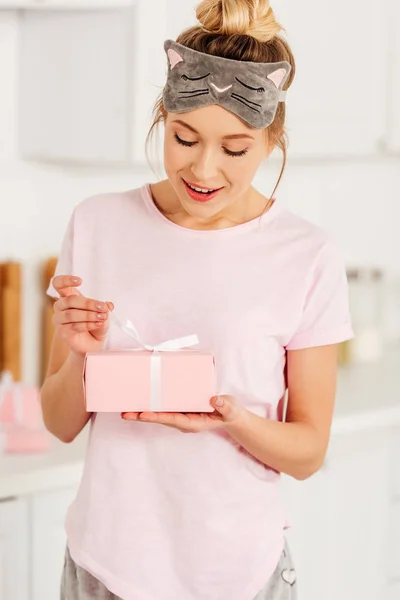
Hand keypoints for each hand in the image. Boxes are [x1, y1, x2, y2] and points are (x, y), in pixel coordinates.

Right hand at [52, 275, 113, 356]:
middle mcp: (60, 307)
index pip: (58, 284)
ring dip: (89, 315)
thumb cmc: (95, 324)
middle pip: (69, 300)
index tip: (80, 281)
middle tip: (102, 307)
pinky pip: (74, 326)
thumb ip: (104, 308)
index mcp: (67, 296)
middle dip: (88, 303)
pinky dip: (88, 324)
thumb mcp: (102, 313)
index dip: (66, 280)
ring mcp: (59, 320)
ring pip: (71, 314)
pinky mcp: (62, 332)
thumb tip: (109, 305)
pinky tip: (98, 324)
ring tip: (102, 317)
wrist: (93, 344)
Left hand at [122, 395, 244, 432]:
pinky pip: (164, 409)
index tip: (144, 414)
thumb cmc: (230, 412)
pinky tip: (141, 401)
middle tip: (125, 413)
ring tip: (125, 409)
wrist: (231, 415)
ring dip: (143, 412)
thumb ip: (225, 406)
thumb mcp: (231, 409)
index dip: (157, 417)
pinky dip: (152, 406)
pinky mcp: (181, 410)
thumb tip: (215, 400)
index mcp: (194, 423)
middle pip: (160, 419)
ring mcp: (182, 417)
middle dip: (143, 416)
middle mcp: (184, 422)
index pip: (173, 419)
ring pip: (159, 415)